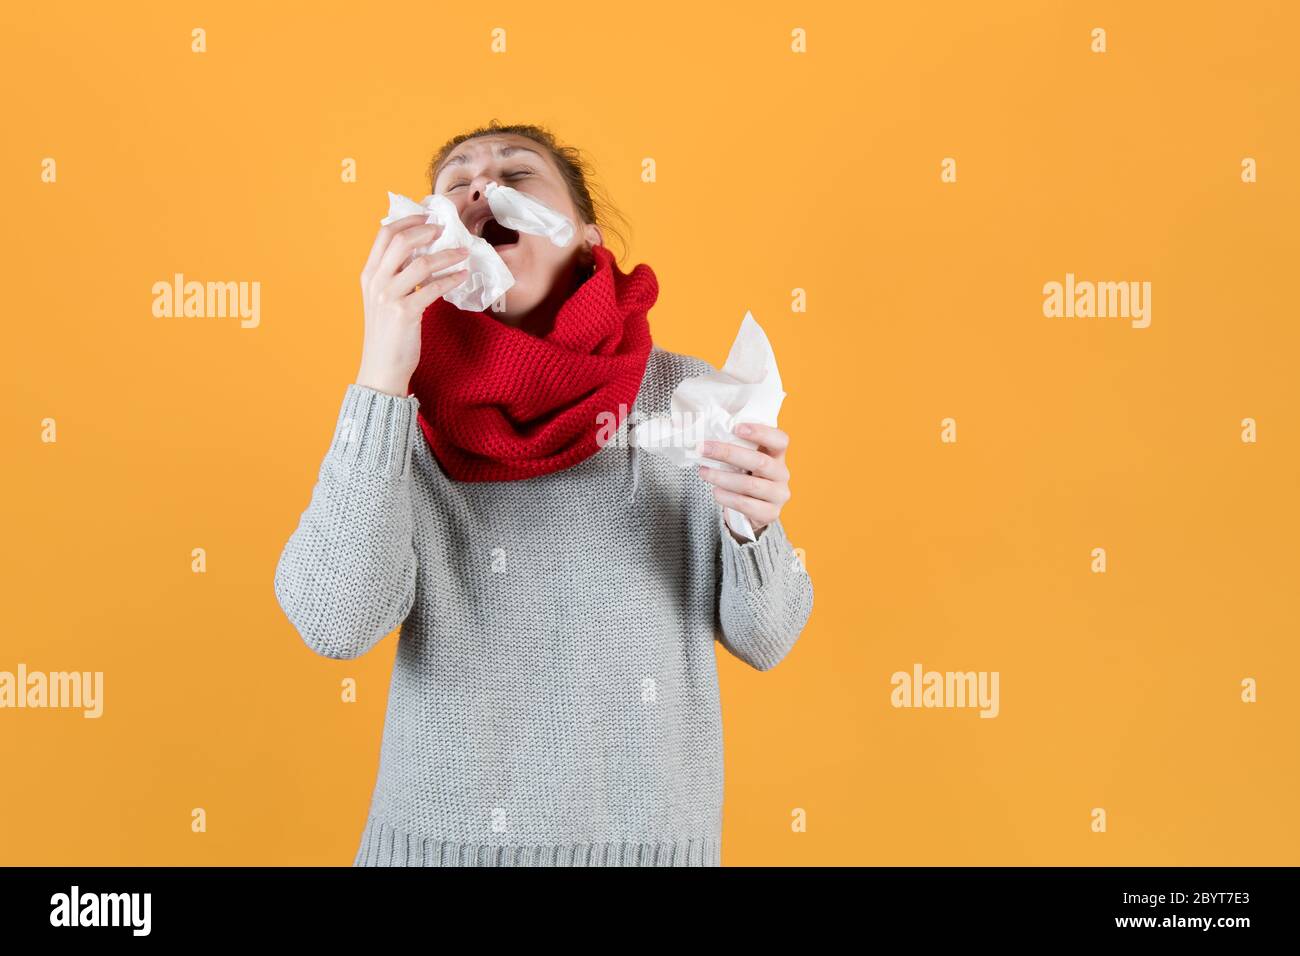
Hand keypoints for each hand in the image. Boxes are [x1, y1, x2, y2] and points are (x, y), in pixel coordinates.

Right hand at [355, 214, 472, 396]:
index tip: (427, 216)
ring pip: (421, 263)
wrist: (381, 369)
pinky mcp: (405, 313)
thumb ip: (395, 276)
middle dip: (427, 230)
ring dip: (447, 255)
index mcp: (369, 275)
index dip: (407, 220)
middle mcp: (376, 282)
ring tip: (463, 253)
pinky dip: (451, 279)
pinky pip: (433, 288)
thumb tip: (420, 253)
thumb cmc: (387, 334)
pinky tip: (463, 276)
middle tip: (446, 230)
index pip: (384, 234)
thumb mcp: (383, 299)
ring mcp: (389, 297)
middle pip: (401, 241)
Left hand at [696, 423, 791, 539]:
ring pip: (750, 485)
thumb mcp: (744, 460)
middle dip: (728, 453)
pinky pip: (746, 505)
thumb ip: (736, 448)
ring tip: (704, 472)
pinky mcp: (770, 514)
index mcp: (777, 455)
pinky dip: (727, 497)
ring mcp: (778, 495)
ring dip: (722, 477)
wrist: (752, 510)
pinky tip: (715, 491)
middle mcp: (782, 474)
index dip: (761, 432)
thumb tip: (707, 439)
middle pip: (759, 462)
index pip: (780, 440)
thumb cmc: (745, 477)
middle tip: (703, 449)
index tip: (735, 428)